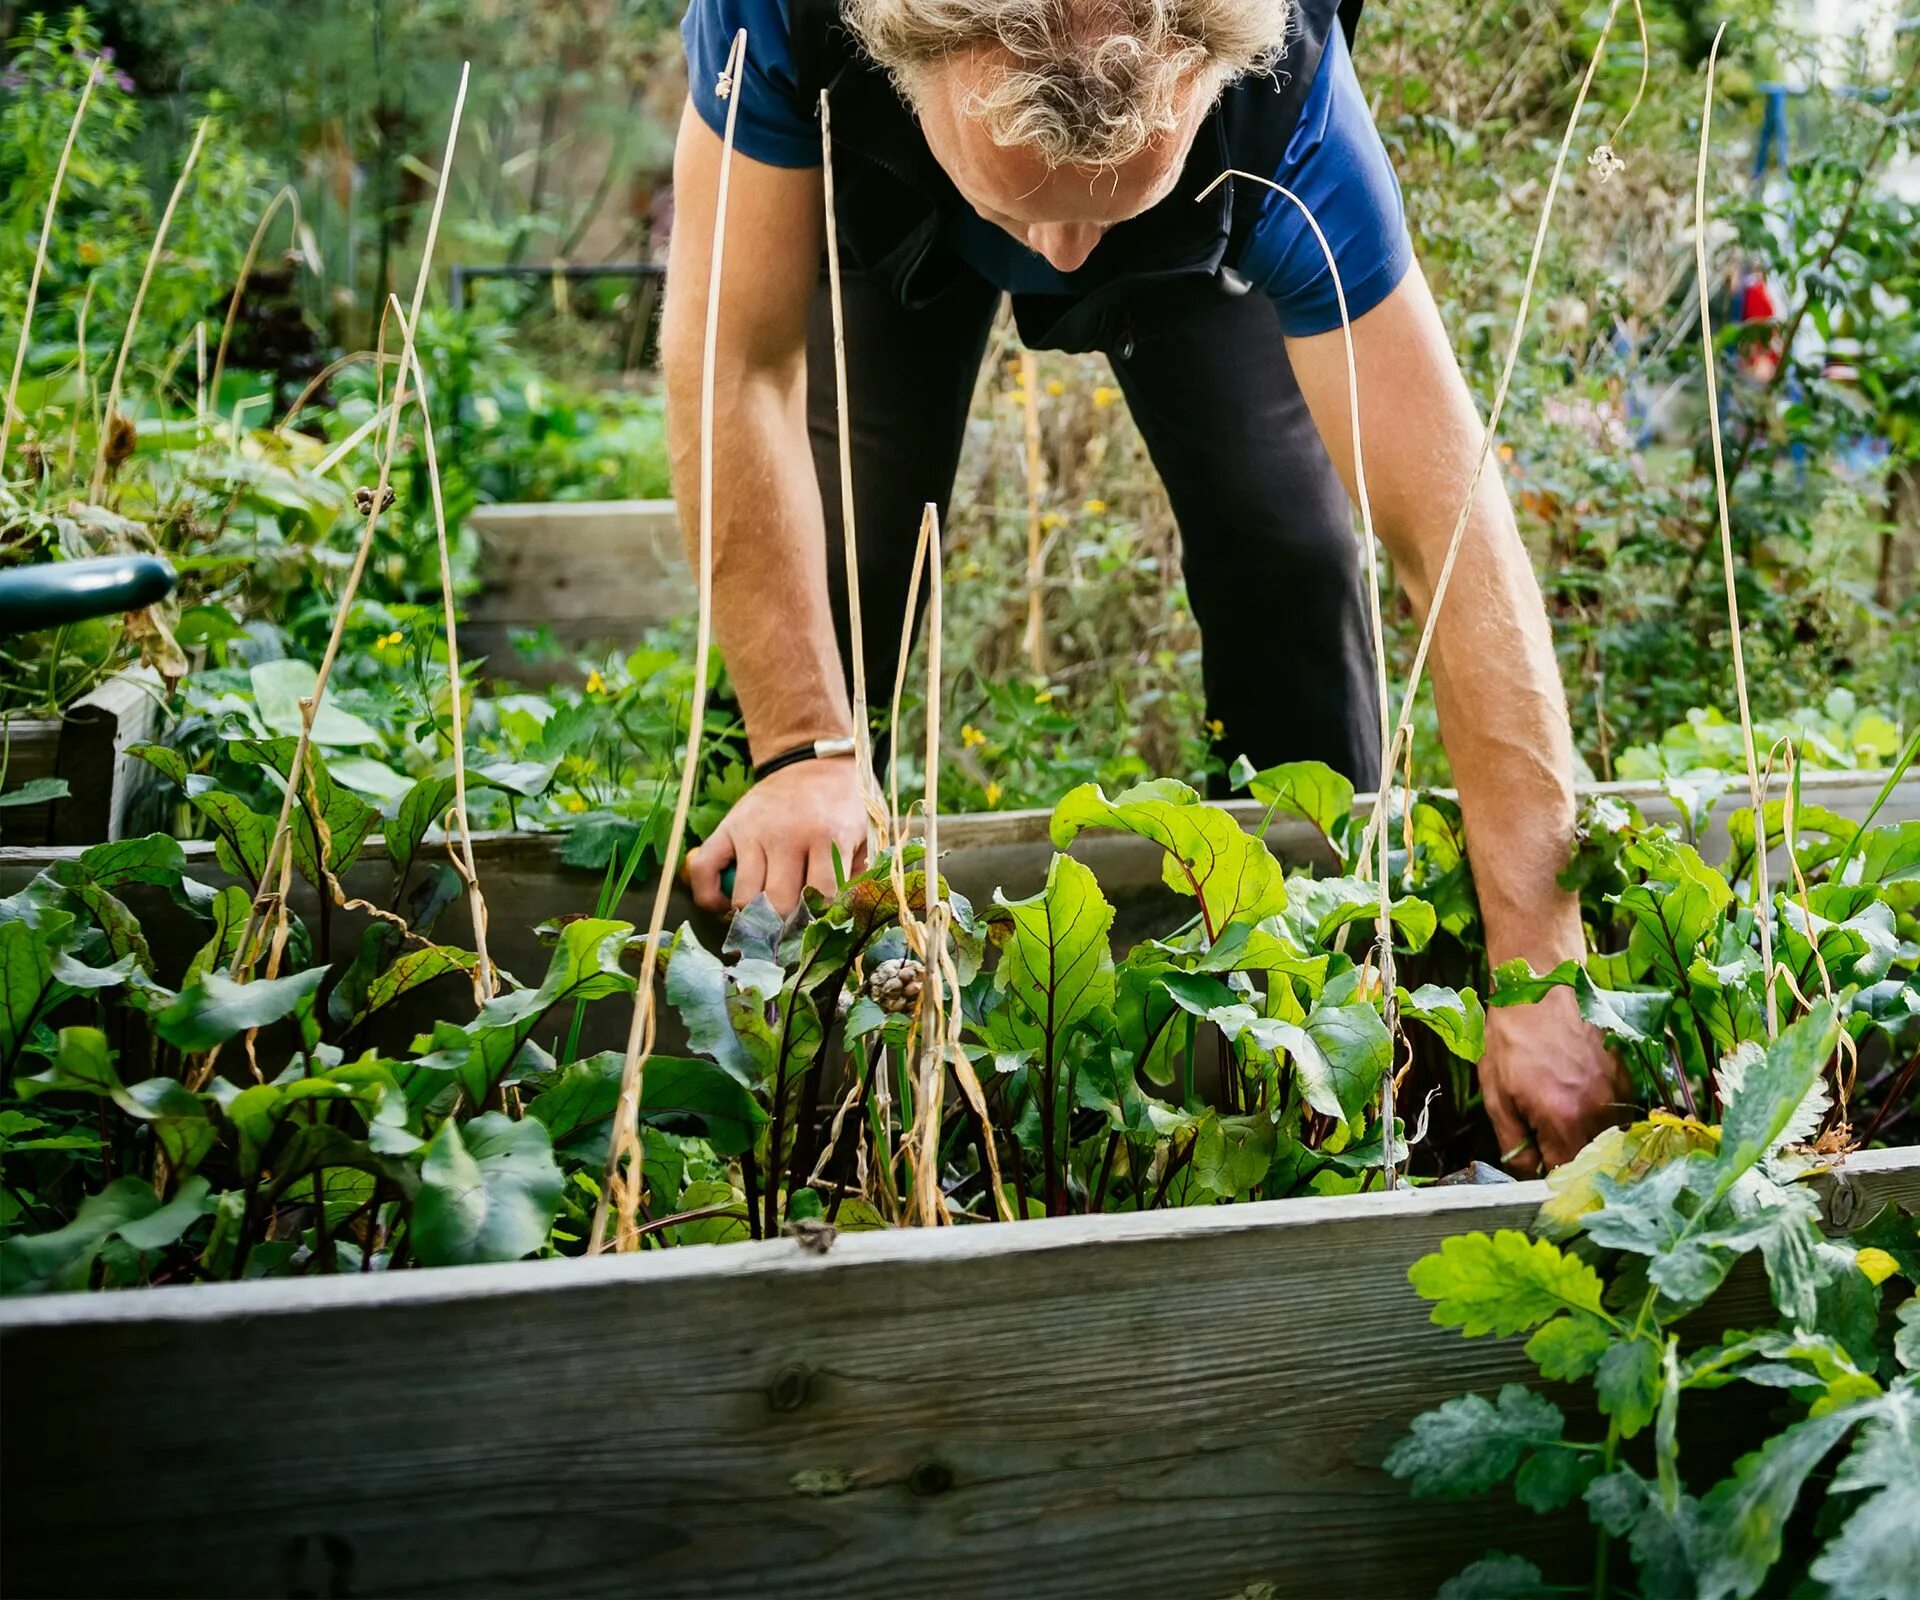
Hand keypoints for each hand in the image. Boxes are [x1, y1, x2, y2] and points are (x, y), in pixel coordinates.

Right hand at [686, 757, 868, 916]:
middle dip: (786, 925)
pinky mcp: (728, 827)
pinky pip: (704, 870)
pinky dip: (709, 897)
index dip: (820, 919)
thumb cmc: (842, 805)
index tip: (819, 925)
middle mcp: (787, 834)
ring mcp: (753, 831)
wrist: (813, 762)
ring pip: (744, 896)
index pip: (820, 897)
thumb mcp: (864, 834)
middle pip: (778, 903)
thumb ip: (857, 875)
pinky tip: (725, 906)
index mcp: (827, 836)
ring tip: (763, 918)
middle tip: (791, 929)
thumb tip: (841, 918)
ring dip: (753, 916)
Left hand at [1479, 988, 1630, 1176]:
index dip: (1550, 1177)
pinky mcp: (1627, 1078)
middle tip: (1547, 1139)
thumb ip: (1513, 1141)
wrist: (1542, 986)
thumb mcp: (1496, 1093)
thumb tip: (1526, 1173)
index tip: (1539, 1168)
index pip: (1565, 1173)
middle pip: (1590, 1159)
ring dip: (1586, 1137)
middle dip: (1569, 1157)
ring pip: (1607, 1138)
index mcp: (1561, 1118)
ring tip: (1562, 1113)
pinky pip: (1618, 1114)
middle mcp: (1598, 1112)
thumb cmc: (1511, 1038)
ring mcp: (1617, 1094)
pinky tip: (1580, 1097)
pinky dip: (1601, 1116)